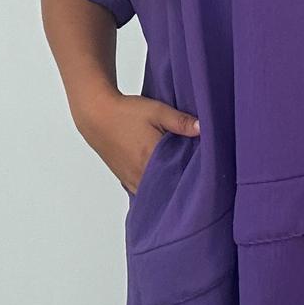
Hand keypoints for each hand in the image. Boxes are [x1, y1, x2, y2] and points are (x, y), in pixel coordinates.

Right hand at [75, 93, 200, 194]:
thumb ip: (180, 121)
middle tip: (198, 177)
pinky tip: (165, 182)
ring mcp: (132, 179)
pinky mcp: (126, 180)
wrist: (97, 115)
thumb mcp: (157, 111)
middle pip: (169, 188)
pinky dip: (155, 190)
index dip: (194, 175)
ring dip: (168, 189)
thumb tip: (203, 128)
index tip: (207, 172)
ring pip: (156, 193)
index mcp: (151, 158)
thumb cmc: (126, 112)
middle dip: (183, 184)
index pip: (180, 176)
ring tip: (183, 180)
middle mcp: (141, 174)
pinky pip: (145, 192)